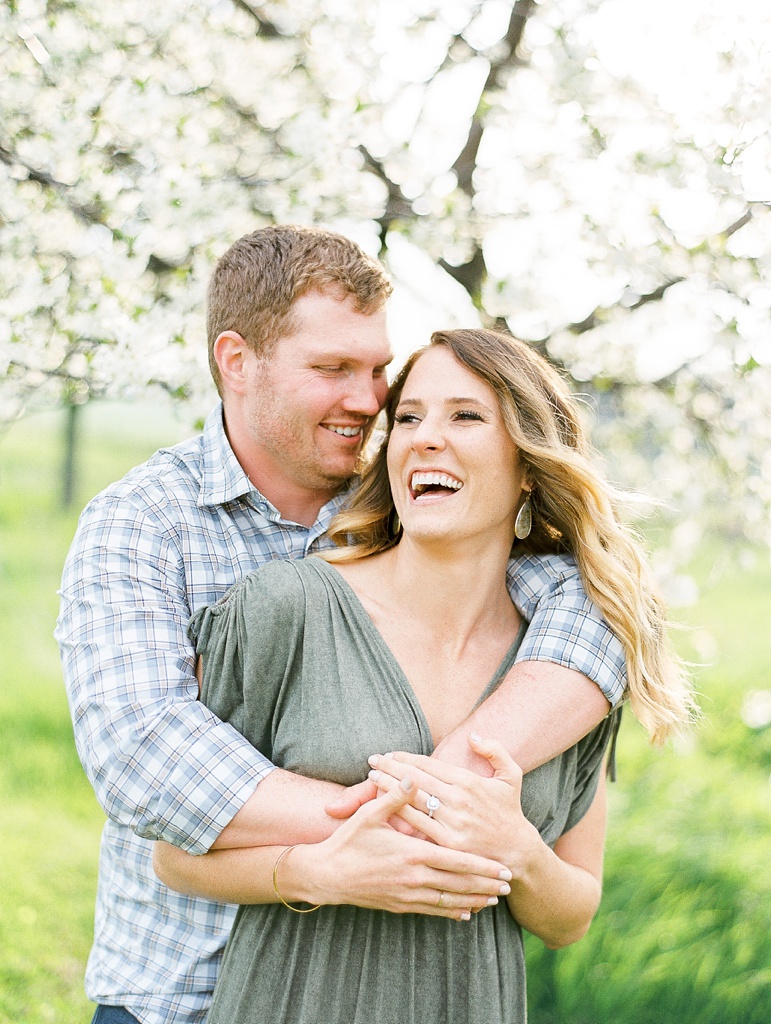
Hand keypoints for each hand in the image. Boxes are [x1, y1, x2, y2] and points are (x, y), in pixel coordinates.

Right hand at [298, 773, 512, 920]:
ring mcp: (408, 894)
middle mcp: (414, 878)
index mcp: (412, 853)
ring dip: (474, 900)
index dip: (482, 866)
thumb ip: (396, 796)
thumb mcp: (370, 815)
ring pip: (449, 900)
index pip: (456, 861)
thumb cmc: (349, 841)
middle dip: (486, 884)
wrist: (327, 876)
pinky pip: (432, 911)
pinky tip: (465, 913)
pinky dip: (452, 912)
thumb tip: (414, 775)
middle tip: (509, 884)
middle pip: (459, 883)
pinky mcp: (399, 905)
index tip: (503, 867)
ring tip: (494, 899)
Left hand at [366, 734, 540, 870]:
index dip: (407, 758)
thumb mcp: (512, 776)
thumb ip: (495, 751)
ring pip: (413, 800)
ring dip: (389, 787)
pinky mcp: (447, 844)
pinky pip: (417, 826)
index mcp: (469, 782)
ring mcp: (451, 823)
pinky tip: (384, 807)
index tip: (390, 753)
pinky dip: (399, 814)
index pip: (429, 764)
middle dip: (391, 768)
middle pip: (416, 779)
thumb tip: (473, 736)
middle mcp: (458, 800)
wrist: (517, 852)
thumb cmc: (510, 812)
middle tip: (372, 760)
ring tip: (372, 778)